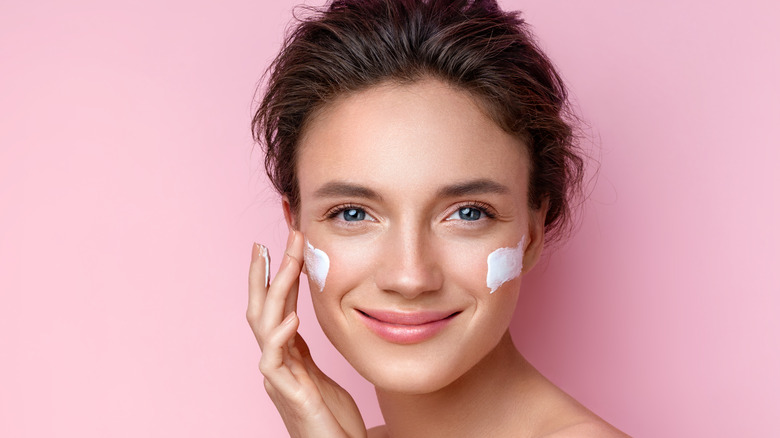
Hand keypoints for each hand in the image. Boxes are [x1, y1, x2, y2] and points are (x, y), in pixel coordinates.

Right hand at [247, 230, 366, 437]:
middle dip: (265, 273)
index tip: (282, 245)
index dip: (276, 276)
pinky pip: (274, 362)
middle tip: (269, 241)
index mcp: (285, 354)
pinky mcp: (287, 394)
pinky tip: (290, 317)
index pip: (275, 306)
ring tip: (285, 262)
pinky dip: (279, 337)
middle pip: (261, 309)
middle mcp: (275, 362)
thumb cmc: (330, 417)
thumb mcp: (317, 372)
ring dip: (274, 291)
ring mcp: (278, 378)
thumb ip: (303, 348)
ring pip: (264, 326)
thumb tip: (297, 318)